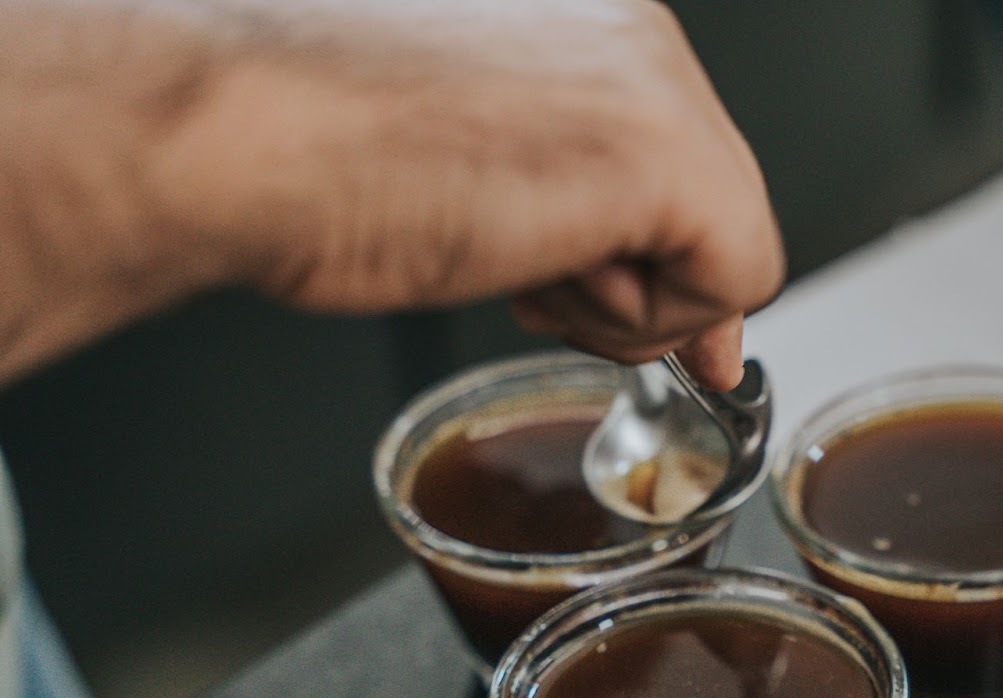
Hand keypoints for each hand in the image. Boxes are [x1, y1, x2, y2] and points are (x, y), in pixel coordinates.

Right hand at [1, 0, 784, 390]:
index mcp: (587, 21)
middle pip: (709, 206)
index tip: (590, 280)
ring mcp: (660, 86)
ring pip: (728, 250)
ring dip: (625, 300)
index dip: (643, 247)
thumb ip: (601, 220)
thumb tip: (719, 334)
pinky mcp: (668, 157)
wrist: (237, 133)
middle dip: (628, 273)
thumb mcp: (485, 171)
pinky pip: (738, 283)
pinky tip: (542, 276)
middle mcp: (637, 33)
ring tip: (511, 252)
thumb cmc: (310, 143)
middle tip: (518, 258)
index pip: (679, 159)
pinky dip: (646, 321)